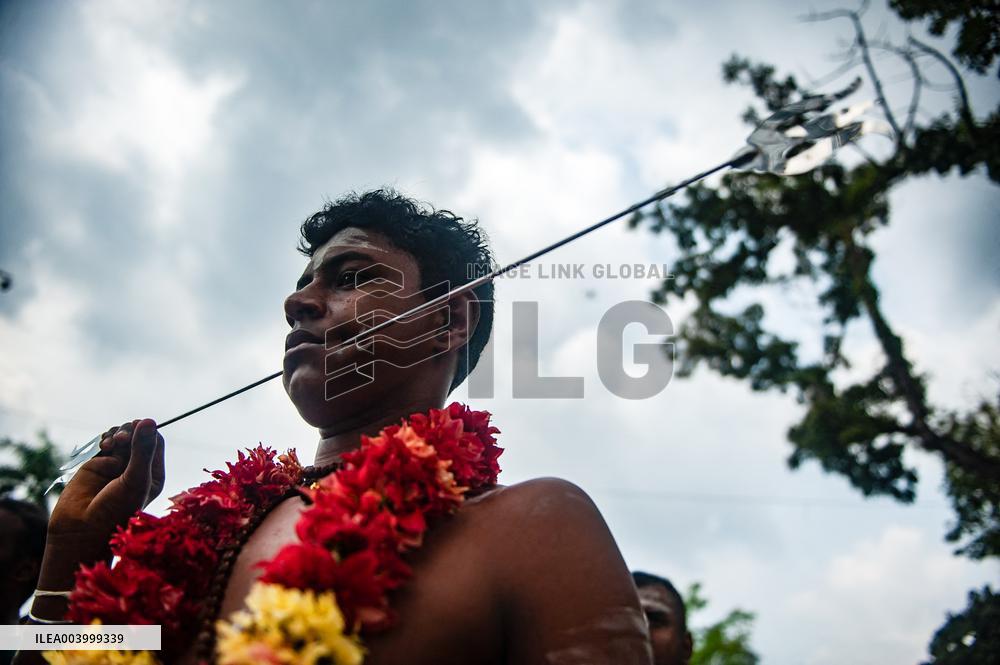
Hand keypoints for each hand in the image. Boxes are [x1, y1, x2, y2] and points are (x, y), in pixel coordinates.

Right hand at [47, 418, 164, 543]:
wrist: (81, 529)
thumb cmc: (115, 510)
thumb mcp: (135, 479)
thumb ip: (142, 451)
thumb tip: (148, 420)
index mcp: (153, 473)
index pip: (156, 441)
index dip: (148, 430)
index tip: (139, 425)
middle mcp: (136, 468)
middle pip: (138, 435)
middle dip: (130, 431)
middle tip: (122, 438)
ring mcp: (116, 465)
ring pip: (121, 436)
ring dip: (117, 434)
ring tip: (112, 443)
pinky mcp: (97, 464)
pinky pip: (105, 443)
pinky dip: (105, 440)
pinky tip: (104, 446)